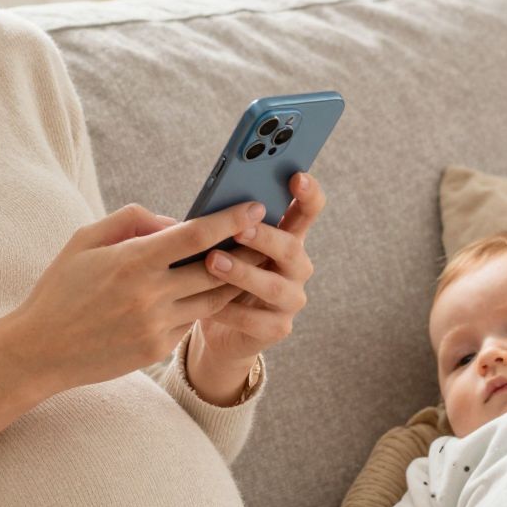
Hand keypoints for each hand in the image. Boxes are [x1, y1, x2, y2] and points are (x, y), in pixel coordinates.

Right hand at [11, 199, 276, 391]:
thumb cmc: (61, 287)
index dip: (230, 220)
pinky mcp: (157, 350)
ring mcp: (156, 327)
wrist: (39, 351)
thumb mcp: (85, 240)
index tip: (255, 207)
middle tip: (268, 234)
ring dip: (234, 280)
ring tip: (250, 262)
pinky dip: (202, 305)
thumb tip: (175, 220)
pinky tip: (210, 292)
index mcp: (132, 262)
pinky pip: (191, 322)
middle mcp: (149, 296)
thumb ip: (131, 219)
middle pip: (216, 270)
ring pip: (212, 300)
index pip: (195, 236)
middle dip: (246, 251)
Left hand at [192, 171, 325, 375]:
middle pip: (292, 247)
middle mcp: (296, 267)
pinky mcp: (278, 329)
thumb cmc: (218, 274)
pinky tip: (206, 306)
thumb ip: (222, 225)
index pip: (308, 210)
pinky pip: (256, 320)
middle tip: (238, 228)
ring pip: (274, 286)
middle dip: (265, 236)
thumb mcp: (221, 245)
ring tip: (212, 262)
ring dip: (242, 273)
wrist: (218, 327)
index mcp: (287, 237)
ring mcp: (291, 299)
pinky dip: (229, 311)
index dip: (308, 194)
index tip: (297, 177)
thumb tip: (197, 206)